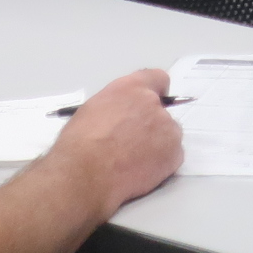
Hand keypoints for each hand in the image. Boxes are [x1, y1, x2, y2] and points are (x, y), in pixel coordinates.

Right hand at [48, 70, 183, 214]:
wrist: (84, 173)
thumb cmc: (78, 144)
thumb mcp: (92, 111)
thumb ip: (115, 107)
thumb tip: (120, 118)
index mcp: (131, 88)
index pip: (157, 79)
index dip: (153, 93)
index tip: (146, 108)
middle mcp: (153, 103)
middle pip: (161, 112)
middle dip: (149, 125)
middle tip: (130, 144)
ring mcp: (168, 128)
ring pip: (168, 135)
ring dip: (156, 145)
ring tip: (131, 162)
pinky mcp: (174, 153)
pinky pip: (171, 157)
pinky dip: (160, 165)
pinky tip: (139, 172)